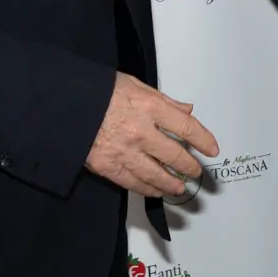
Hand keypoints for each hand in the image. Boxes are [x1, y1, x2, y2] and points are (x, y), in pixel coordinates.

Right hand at [85, 73, 219, 197]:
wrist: (65, 105)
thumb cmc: (99, 90)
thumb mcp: (135, 85)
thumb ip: (164, 101)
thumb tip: (187, 109)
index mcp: (150, 107)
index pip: (187, 127)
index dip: (203, 140)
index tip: (212, 149)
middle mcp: (141, 132)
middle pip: (175, 155)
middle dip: (188, 166)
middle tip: (195, 171)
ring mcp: (125, 152)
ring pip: (156, 175)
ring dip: (171, 183)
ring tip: (180, 187)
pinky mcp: (108, 167)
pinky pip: (134, 183)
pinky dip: (147, 189)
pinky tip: (155, 190)